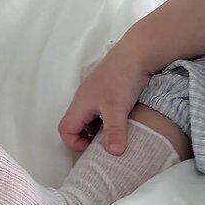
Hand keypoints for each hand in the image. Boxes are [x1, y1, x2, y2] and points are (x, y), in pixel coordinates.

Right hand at [57, 36, 152, 155]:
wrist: (139, 51)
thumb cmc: (122, 77)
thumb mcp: (117, 107)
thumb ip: (114, 131)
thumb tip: (114, 154)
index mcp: (80, 103)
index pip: (66, 130)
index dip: (74, 144)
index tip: (93, 150)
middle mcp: (86, 98)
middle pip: (78, 124)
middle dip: (88, 138)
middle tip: (106, 145)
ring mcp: (98, 92)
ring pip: (92, 117)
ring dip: (101, 128)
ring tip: (117, 134)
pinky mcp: (111, 88)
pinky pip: (104, 109)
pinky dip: (110, 118)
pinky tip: (125, 121)